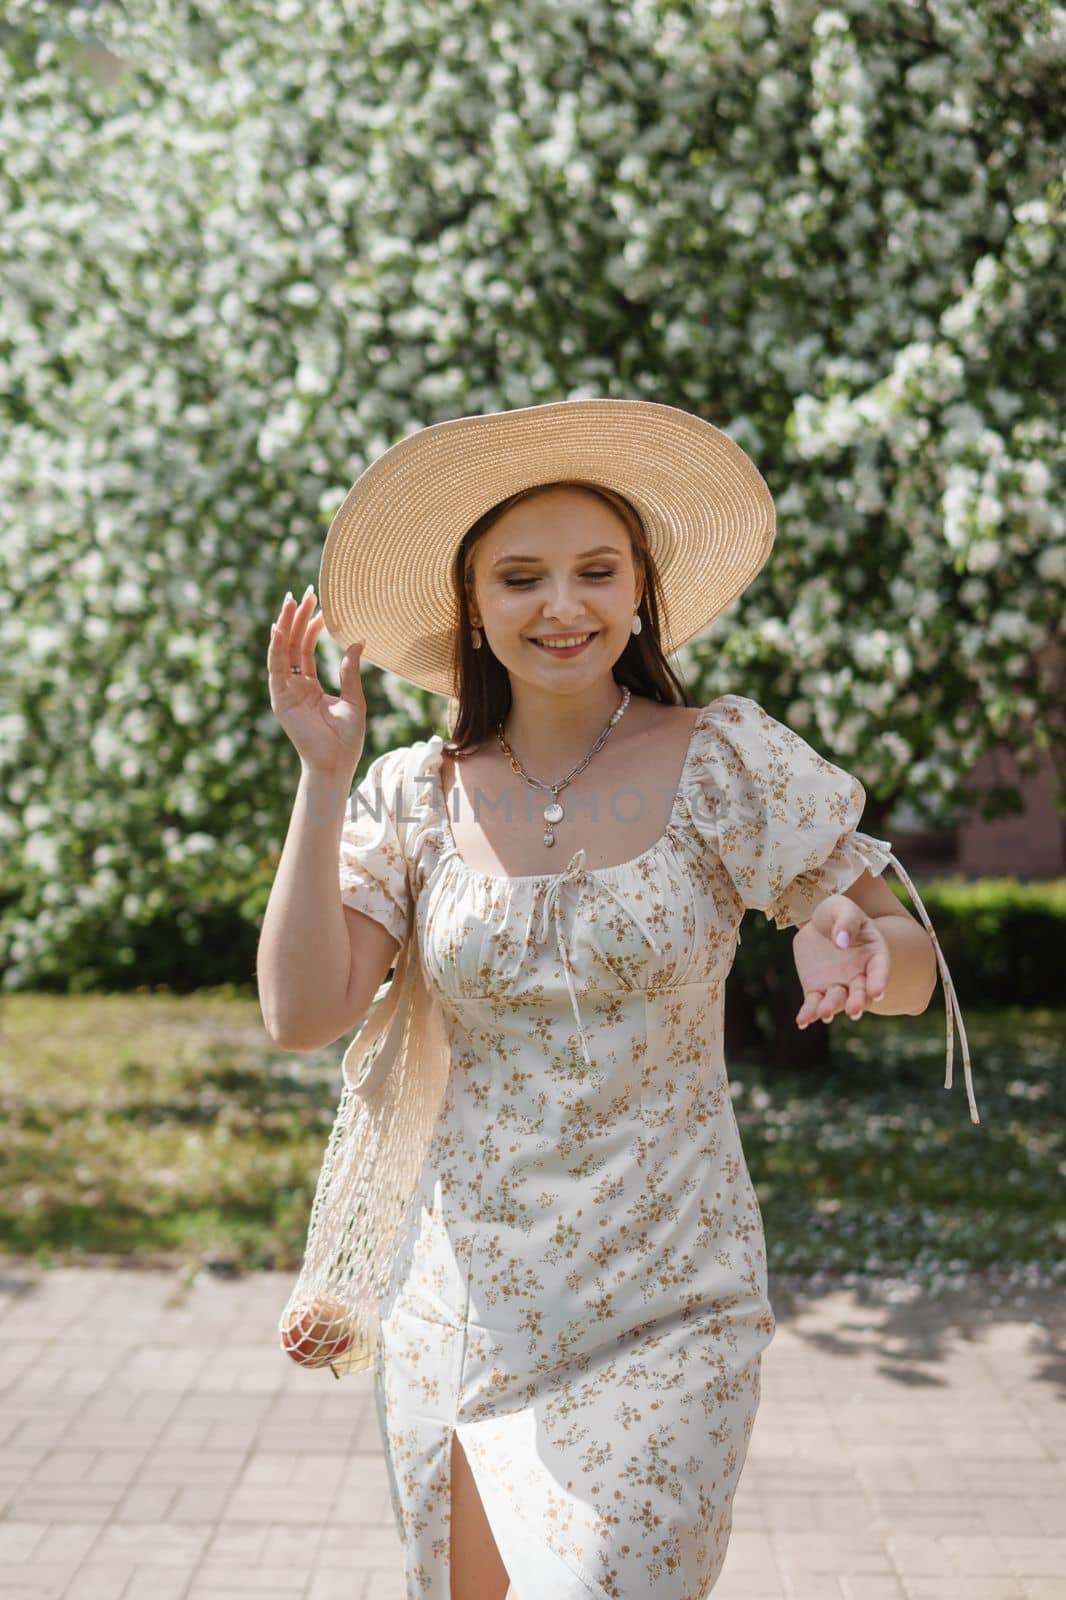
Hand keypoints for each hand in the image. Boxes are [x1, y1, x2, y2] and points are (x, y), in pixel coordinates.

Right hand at [267, 585, 367, 774]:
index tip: (319, 604)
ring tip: (291, 601)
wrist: (337, 764)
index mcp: (309, 686)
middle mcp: (294, 686)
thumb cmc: (347, 739)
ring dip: (285, 625)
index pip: (305, 648)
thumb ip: (350, 671)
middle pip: (292, 644)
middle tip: (305, 592)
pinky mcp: (280, 699)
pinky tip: (278, 628)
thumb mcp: (354, 698)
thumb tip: (357, 641)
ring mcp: (285, 692)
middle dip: (296, 618)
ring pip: (282, 651)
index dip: (310, 625)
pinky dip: (275, 649)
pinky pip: (276, 669)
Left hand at [793, 893, 889, 1027]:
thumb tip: (842, 940)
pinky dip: (808, 1013)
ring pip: (837, 1000)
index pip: (881, 969)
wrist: (817, 924)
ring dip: (832, 1008)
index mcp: (874, 955)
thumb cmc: (837, 914)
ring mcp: (838, 985)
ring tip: (824, 1014)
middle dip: (858, 1002)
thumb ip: (846, 921)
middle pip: (861, 991)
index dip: (880, 980)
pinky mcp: (816, 990)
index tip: (878, 992)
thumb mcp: (843, 908)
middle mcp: (860, 975)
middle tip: (854, 1011)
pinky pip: (813, 1004)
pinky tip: (802, 1021)